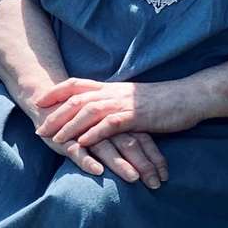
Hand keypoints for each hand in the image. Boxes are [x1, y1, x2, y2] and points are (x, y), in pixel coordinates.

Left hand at [33, 78, 204, 147]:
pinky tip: (82, 144)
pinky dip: (94, 134)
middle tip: (39, 130)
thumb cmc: (162, 100)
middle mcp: (113, 92)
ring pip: (89, 111)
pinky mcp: (136, 116)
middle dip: (55, 115)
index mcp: (111, 87)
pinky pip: (110, 125)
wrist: (189, 97)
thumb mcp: (131, 98)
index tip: (39, 100)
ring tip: (55, 140)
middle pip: (76, 100)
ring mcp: (124, 103)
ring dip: (69, 126)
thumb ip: (114, 101)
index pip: (76, 84)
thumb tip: (98, 108)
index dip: (56, 92)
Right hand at [35, 127, 169, 187]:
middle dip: (143, 164)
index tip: (165, 177)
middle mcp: (103, 124)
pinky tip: (97, 171)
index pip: (141, 138)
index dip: (154, 157)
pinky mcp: (64, 138)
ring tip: (133, 178)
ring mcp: (83, 131)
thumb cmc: (82, 115)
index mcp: (116, 119)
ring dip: (120, 163)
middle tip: (155, 184)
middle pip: (128, 143)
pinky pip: (76, 150)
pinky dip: (87, 160)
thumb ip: (125, 135)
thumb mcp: (106, 122)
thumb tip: (148, 158)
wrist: (46, 98)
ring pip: (105, 147)